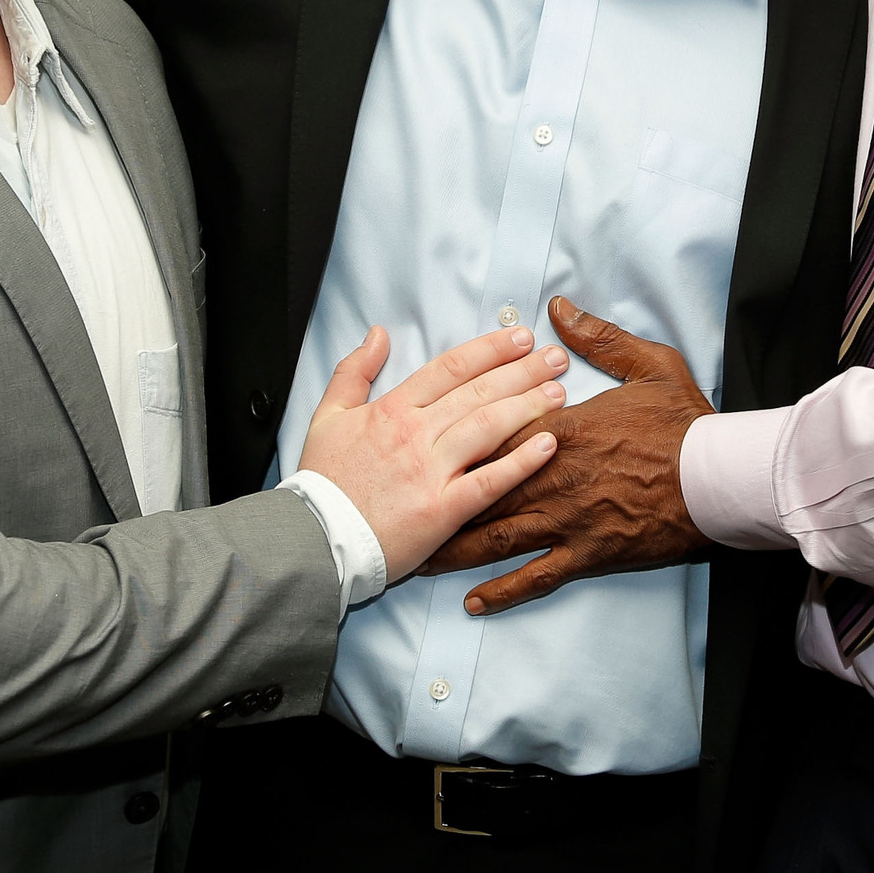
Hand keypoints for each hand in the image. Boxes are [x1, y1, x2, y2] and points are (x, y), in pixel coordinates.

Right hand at [301, 324, 570, 581]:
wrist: (313, 539)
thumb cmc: (323, 482)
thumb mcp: (327, 416)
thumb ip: (354, 371)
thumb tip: (378, 333)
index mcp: (392, 409)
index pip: (450, 368)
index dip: (490, 349)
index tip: (520, 338)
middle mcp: (415, 434)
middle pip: (478, 392)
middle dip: (522, 371)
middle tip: (555, 358)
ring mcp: (430, 472)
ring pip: (488, 428)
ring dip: (528, 406)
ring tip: (560, 393)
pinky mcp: (442, 511)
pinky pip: (489, 482)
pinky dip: (521, 462)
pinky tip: (548, 445)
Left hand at [421, 296, 714, 614]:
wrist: (722, 478)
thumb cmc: (686, 422)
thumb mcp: (648, 364)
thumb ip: (599, 337)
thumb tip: (558, 309)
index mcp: (562, 428)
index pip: (494, 430)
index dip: (454, 436)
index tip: (419, 441)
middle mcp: (553, 476)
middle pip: (480, 486)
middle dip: (436, 498)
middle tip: (395, 507)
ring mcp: (568, 519)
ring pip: (497, 536)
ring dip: (454, 548)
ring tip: (418, 556)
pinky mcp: (588, 553)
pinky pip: (536, 576)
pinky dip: (502, 590)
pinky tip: (473, 600)